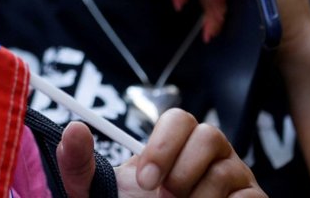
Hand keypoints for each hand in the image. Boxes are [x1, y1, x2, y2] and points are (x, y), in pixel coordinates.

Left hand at [57, 110, 263, 196]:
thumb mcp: (101, 194)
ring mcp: (235, 180)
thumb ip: (81, 165)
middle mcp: (209, 157)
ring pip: (228, 170)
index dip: (163, 145)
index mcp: (175, 147)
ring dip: (199, 197)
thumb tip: (74, 130)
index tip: (143, 180)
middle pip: (209, 134)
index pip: (179, 119)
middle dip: (182, 169)